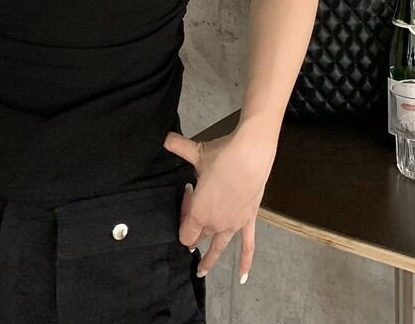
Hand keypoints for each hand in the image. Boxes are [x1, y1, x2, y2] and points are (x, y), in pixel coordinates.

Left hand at [162, 122, 277, 283]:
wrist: (250, 155)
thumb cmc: (221, 156)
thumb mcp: (196, 152)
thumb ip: (177, 147)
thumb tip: (164, 137)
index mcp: (198, 212)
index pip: (185, 230)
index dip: (181, 220)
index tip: (186, 198)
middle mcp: (214, 223)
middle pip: (199, 235)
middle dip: (193, 229)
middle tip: (191, 215)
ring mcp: (233, 225)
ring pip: (219, 247)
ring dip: (210, 260)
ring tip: (202, 271)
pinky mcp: (248, 220)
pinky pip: (247, 247)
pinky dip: (245, 263)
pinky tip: (242, 277)